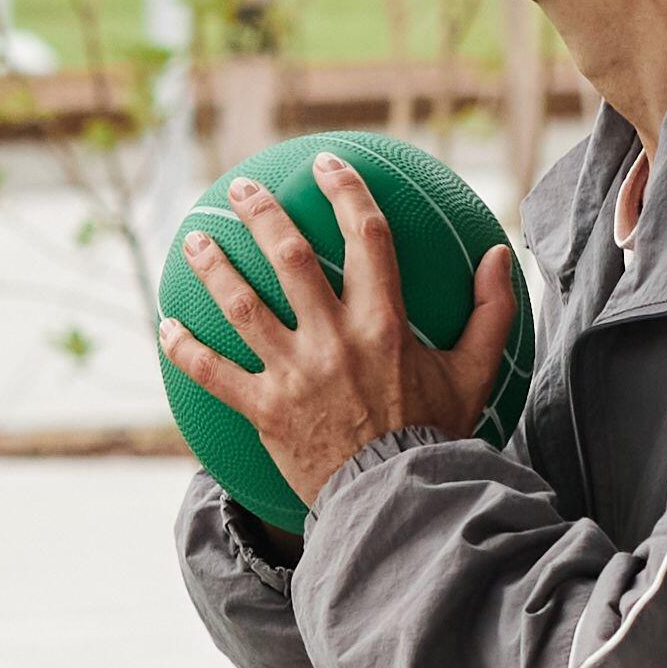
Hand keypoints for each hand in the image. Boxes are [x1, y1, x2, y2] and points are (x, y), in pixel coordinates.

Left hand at [157, 157, 519, 512]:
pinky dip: (185, 349)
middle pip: (287, 258)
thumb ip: (490, 312)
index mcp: (384, 323)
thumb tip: (500, 255)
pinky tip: (166, 328)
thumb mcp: (474, 373)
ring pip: (240, 306)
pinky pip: (213, 374)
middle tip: (242, 189)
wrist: (396, 502)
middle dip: (261, 214)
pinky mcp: (263, 411)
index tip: (327, 164)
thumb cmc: (435, 436)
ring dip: (213, 267)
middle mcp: (334, 340)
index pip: (365, 236)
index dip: (345, 191)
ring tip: (195, 240)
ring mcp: (294, 375)